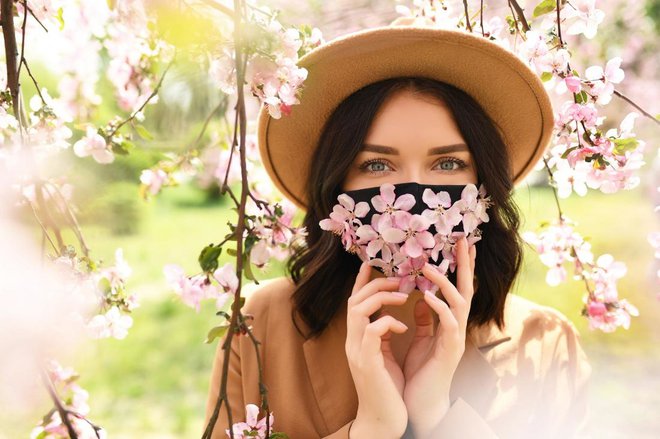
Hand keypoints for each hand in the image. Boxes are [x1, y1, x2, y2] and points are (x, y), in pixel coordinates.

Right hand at [346, 261, 409, 438]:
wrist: (383, 421)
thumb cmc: (388, 389)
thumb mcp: (385, 356)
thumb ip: (384, 335)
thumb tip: (395, 315)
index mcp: (358, 340)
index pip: (355, 303)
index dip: (361, 282)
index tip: (371, 264)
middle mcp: (353, 343)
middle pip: (354, 301)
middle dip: (375, 285)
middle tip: (398, 279)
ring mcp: (357, 353)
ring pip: (358, 311)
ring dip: (381, 299)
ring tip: (403, 296)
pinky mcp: (367, 363)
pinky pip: (371, 332)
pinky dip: (387, 322)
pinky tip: (403, 327)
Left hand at [401, 236, 476, 436]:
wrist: (422, 402)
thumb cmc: (422, 371)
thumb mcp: (421, 340)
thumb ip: (425, 320)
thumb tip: (422, 300)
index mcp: (449, 322)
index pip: (456, 288)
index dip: (459, 266)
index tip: (458, 243)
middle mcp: (457, 327)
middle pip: (466, 289)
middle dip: (465, 265)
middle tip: (464, 240)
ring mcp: (456, 338)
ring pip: (460, 303)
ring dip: (446, 283)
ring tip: (430, 267)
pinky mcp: (450, 350)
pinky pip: (448, 324)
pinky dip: (439, 308)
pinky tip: (426, 297)